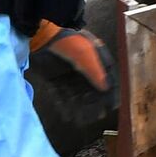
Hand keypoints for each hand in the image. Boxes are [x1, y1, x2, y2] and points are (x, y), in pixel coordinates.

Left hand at [27, 25, 117, 156]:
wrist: (43, 36)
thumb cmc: (68, 42)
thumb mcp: (85, 55)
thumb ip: (95, 72)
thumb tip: (106, 88)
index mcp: (95, 60)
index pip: (106, 79)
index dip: (109, 93)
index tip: (111, 107)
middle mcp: (84, 68)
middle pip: (92, 90)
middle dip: (95, 103)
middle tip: (97, 116)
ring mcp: (69, 74)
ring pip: (77, 95)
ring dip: (80, 107)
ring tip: (83, 120)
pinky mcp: (55, 79)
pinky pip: (62, 95)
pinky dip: (66, 106)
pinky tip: (68, 115)